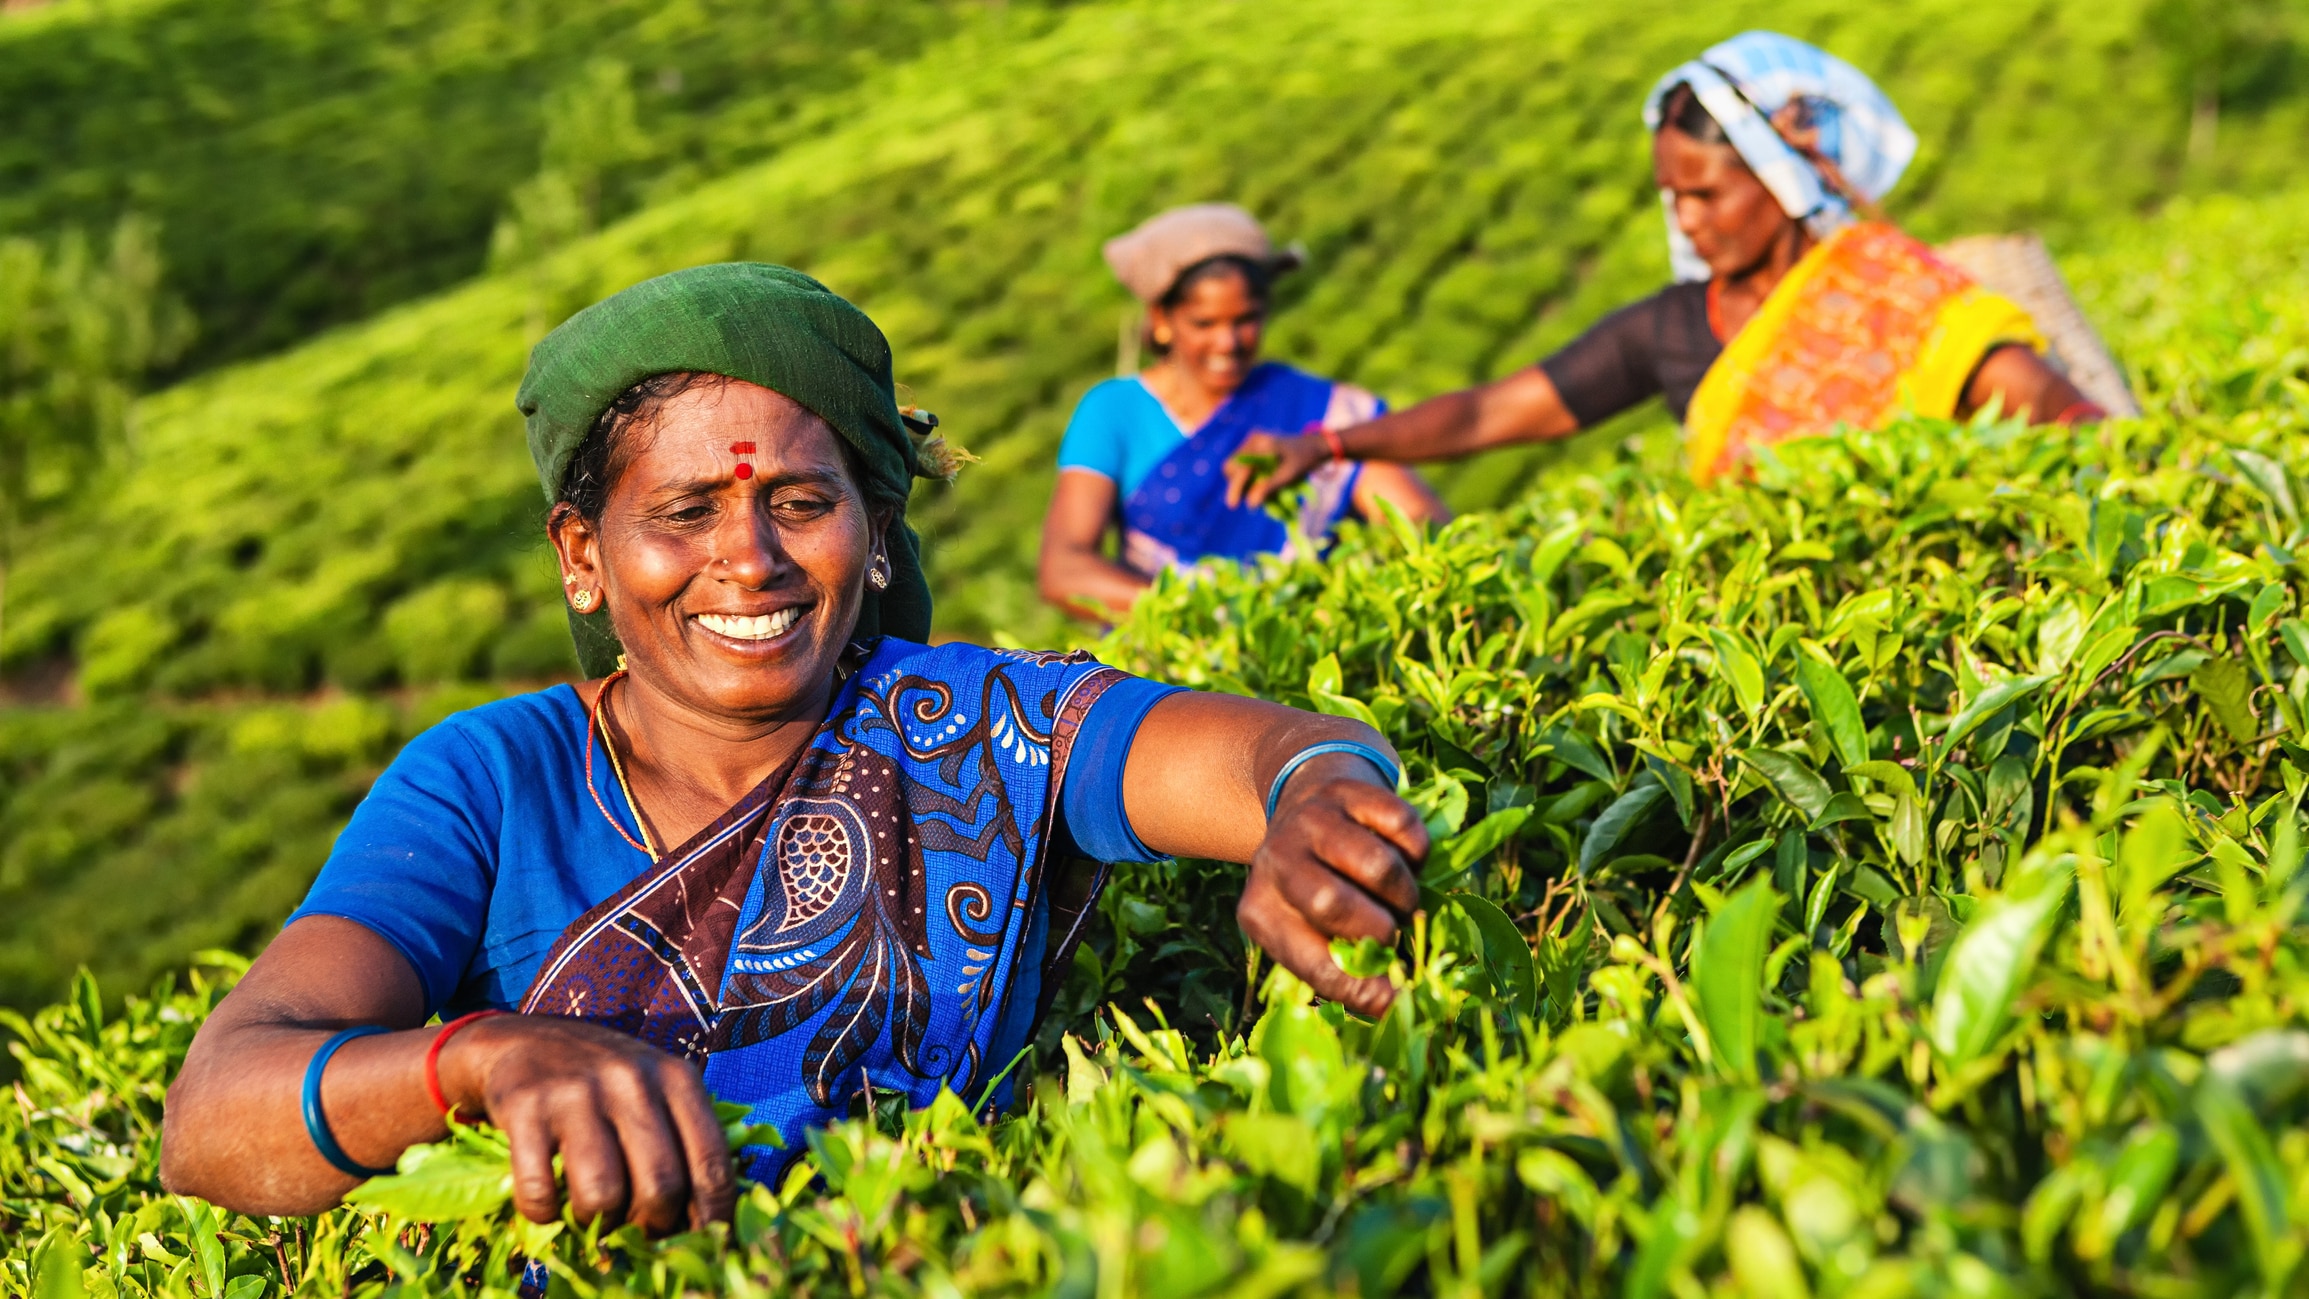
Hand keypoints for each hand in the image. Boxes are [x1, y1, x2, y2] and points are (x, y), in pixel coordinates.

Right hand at [439, 1014, 736, 1233]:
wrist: (524, 1041)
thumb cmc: (604, 1080)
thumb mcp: (656, 1089)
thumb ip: (683, 1139)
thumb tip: (705, 1220)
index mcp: (676, 1078)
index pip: (711, 1161)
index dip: (712, 1214)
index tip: (705, 1240)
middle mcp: (632, 1081)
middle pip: (660, 1187)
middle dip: (651, 1226)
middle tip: (637, 1231)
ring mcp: (578, 1093)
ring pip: (603, 1195)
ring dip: (597, 1223)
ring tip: (592, 1215)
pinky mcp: (527, 1108)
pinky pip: (541, 1192)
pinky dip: (544, 1213)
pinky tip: (548, 1202)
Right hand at [1224, 431, 1331, 508]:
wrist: (1313, 447)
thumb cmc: (1304, 460)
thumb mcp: (1289, 475)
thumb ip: (1269, 487)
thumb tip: (1250, 504)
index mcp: (1260, 443)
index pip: (1238, 467)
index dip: (1235, 486)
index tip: (1233, 505)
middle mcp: (1252, 440)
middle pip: (1231, 467)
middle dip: (1238, 484)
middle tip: (1251, 499)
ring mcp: (1252, 443)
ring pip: (1235, 468)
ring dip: (1243, 483)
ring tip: (1259, 492)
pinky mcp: (1254, 449)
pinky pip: (1243, 467)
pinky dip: (1249, 479)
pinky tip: (1261, 485)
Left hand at [1237, 755, 1426, 1015]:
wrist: (1306, 798)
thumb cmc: (1316, 885)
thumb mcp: (1311, 928)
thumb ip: (1345, 970)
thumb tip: (1396, 1006)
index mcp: (1259, 911)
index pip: (1311, 961)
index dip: (1358, 986)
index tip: (1395, 998)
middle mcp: (1275, 861)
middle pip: (1331, 904)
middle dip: (1380, 928)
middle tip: (1395, 932)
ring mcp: (1310, 820)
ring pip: (1376, 866)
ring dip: (1405, 893)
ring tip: (1401, 898)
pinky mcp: (1347, 790)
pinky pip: (1403, 827)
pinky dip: (1417, 852)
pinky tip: (1404, 858)